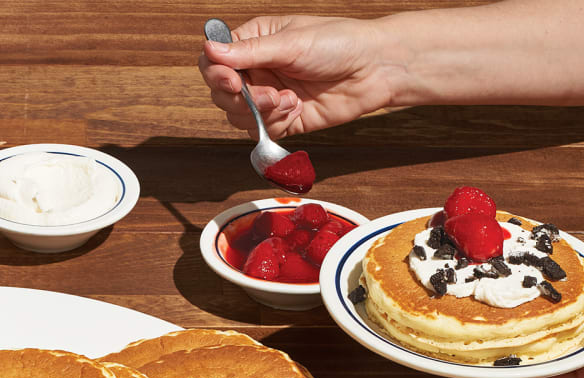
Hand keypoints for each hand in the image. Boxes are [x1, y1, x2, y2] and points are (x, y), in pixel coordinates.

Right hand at [197, 15, 397, 138]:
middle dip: (240, 97)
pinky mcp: (284, 120)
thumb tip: (209, 48)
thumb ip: (249, 51)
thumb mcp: (291, 42)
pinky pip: (260, 130)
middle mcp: (258, 69)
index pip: (214, 60)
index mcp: (255, 42)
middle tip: (266, 94)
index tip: (231, 80)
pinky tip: (296, 107)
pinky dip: (273, 123)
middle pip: (221, 92)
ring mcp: (269, 96)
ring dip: (259, 111)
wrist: (375, 69)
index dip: (215, 73)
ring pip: (237, 115)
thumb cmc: (339, 43)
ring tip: (287, 99)